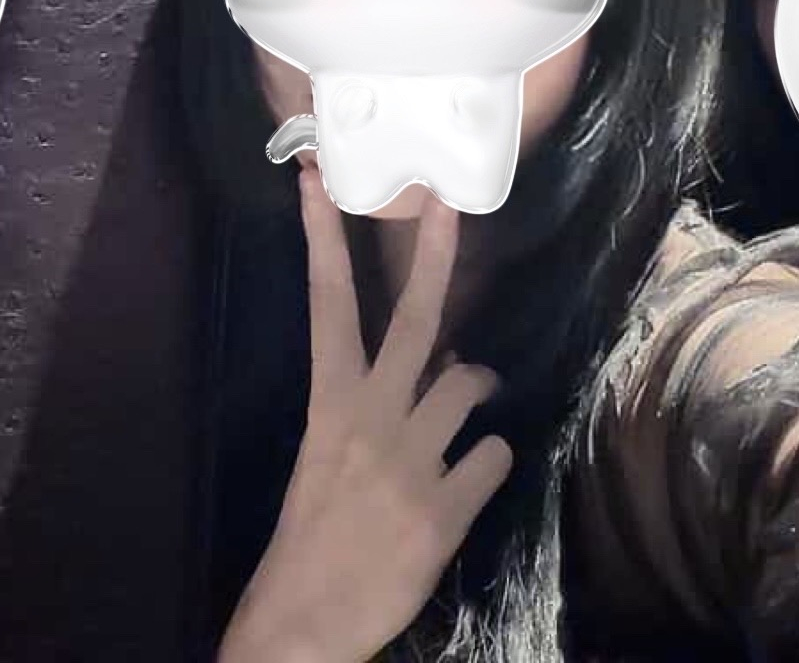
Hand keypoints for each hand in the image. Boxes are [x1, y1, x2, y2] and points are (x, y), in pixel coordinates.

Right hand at [220, 171, 513, 662]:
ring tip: (474, 399)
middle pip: (415, 319)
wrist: (305, 622)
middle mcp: (370, 419)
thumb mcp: (326, 459)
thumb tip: (438, 366)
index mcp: (327, 405)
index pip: (326, 306)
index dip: (324, 239)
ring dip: (480, 386)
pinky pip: (494, 457)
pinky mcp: (446, 507)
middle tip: (449, 200)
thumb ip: (372, 408)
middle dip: (434, 253)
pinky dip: (489, 462)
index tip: (317, 180)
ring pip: (470, 385)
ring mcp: (412, 461)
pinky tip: (468, 482)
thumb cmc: (312, 538)